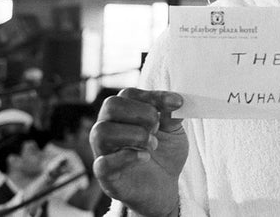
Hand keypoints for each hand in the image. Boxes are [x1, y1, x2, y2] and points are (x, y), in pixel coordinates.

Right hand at [90, 88, 186, 216]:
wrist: (164, 186)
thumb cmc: (163, 153)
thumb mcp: (173, 130)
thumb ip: (172, 115)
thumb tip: (177, 101)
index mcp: (124, 113)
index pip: (129, 93)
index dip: (154, 96)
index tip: (178, 103)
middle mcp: (109, 127)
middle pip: (111, 105)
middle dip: (141, 113)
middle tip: (157, 128)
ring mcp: (104, 151)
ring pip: (102, 131)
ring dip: (134, 135)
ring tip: (152, 144)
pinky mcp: (105, 175)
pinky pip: (103, 163)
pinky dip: (126, 157)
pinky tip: (145, 157)